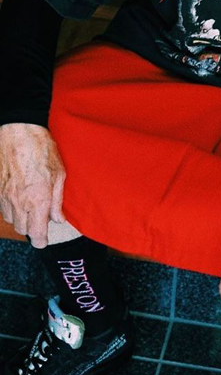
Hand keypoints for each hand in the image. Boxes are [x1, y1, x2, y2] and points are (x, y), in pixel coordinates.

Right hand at [0, 123, 65, 247]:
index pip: (36, 232)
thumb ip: (58, 200)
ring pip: (12, 220)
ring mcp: (6, 196)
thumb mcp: (60, 174)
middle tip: (41, 219)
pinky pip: (3, 209)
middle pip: (23, 229)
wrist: (19, 133)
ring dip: (22, 219)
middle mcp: (20, 202)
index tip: (43, 241)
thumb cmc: (42, 149)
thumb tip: (58, 218)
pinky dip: (12, 209)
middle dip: (33, 228)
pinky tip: (20, 198)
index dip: (40, 241)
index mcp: (38, 200)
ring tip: (31, 207)